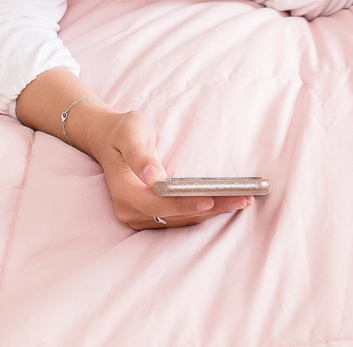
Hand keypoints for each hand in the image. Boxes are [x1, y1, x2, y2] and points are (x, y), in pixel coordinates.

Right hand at [85, 109, 250, 229]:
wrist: (109, 139)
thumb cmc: (122, 132)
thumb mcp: (129, 132)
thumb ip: (139, 154)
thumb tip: (153, 176)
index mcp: (124, 190)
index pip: (157, 204)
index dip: (183, 204)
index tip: (210, 200)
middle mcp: (131, 210)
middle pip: (174, 215)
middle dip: (210, 208)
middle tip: (242, 198)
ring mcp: (141, 216)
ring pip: (181, 220)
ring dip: (212, 211)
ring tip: (242, 200)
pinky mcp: (152, 216)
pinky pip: (181, 217)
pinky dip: (203, 210)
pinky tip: (226, 201)